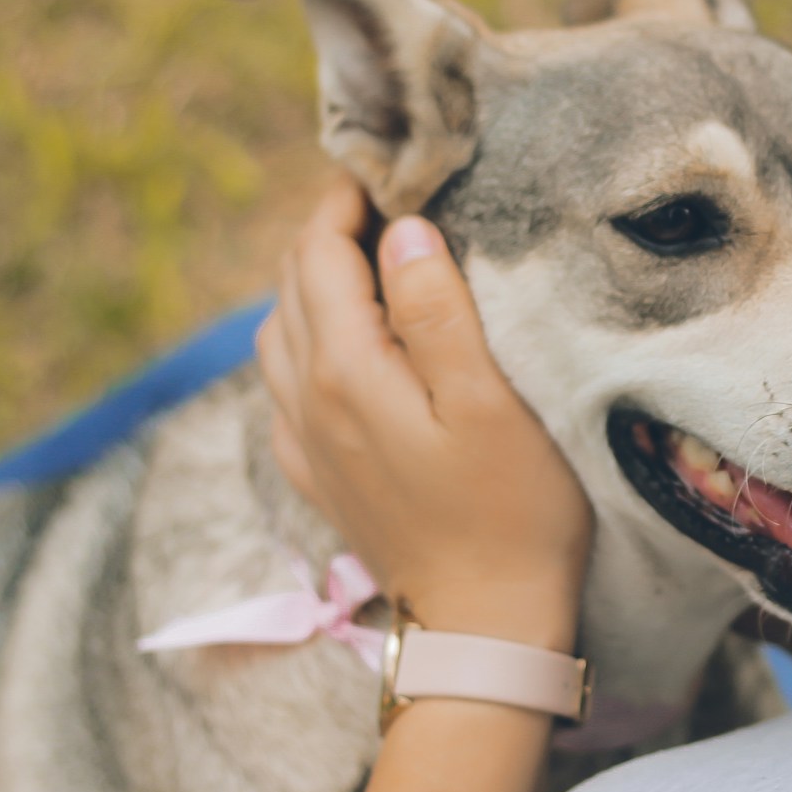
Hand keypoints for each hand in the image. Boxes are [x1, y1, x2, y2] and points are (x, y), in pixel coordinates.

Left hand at [258, 179, 591, 650]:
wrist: (484, 626)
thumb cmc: (512, 513)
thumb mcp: (490, 405)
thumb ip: (438, 314)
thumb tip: (402, 232)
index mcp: (346, 372)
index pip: (320, 253)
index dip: (346, 198)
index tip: (388, 165)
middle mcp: (307, 400)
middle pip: (292, 284)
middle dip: (327, 230)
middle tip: (385, 197)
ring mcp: (305, 441)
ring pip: (279, 330)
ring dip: (312, 281)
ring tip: (369, 260)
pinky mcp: (317, 473)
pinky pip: (285, 384)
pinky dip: (305, 339)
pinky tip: (347, 344)